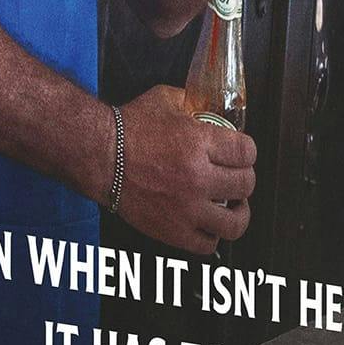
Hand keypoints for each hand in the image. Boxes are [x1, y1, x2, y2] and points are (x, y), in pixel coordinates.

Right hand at [112, 88, 256, 253]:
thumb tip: (206, 106)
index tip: (241, 155)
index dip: (247, 152)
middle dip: (243, 178)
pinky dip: (211, 237)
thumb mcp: (163, 100)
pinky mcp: (170, 230)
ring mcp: (185, 207)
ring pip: (234, 221)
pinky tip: (207, 226)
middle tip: (235, 178)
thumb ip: (191, 103)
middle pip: (246, 184)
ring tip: (232, 207)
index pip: (248, 153)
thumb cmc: (123, 130)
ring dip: (238, 213)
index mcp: (200, 144)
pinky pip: (205, 244)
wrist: (95, 155)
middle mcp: (197, 177)